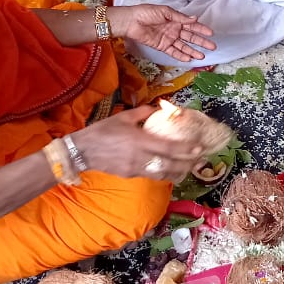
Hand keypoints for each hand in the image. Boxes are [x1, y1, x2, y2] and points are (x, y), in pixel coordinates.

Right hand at [74, 106, 205, 179]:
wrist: (82, 151)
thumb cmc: (103, 131)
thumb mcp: (123, 117)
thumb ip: (143, 113)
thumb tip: (158, 108)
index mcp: (139, 140)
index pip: (168, 147)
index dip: (186, 149)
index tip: (200, 148)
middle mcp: (140, 157)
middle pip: (170, 165)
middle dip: (188, 165)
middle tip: (201, 161)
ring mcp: (135, 169)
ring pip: (162, 174)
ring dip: (178, 172)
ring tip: (190, 169)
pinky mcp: (130, 175)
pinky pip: (151, 176)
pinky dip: (163, 174)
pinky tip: (170, 171)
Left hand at [109, 4, 215, 60]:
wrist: (131, 21)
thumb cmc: (146, 12)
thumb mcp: (165, 12)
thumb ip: (180, 17)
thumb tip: (195, 18)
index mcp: (175, 20)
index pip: (191, 25)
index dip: (201, 29)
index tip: (210, 33)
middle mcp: (174, 30)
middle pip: (190, 37)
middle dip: (201, 42)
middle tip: (212, 46)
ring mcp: (168, 39)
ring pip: (183, 46)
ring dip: (193, 51)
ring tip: (202, 56)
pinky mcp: (162, 46)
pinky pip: (173, 52)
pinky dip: (181, 56)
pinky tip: (189, 59)